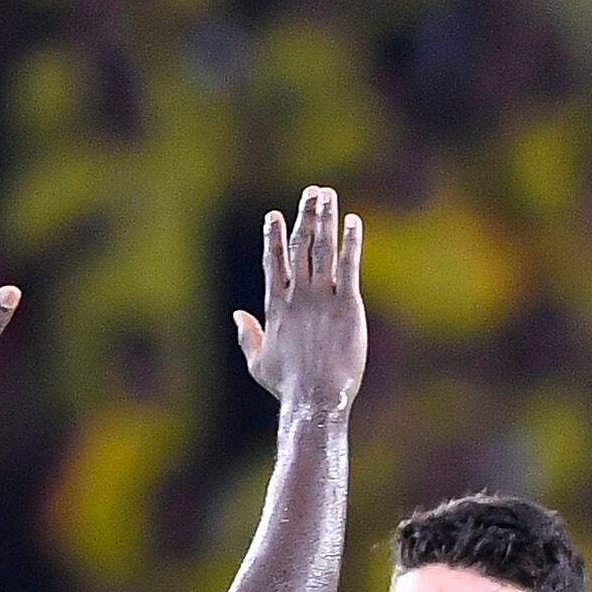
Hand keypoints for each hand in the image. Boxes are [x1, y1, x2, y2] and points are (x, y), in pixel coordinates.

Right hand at [236, 185, 366, 413]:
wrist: (315, 399)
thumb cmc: (288, 387)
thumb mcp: (258, 361)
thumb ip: (247, 335)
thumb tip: (237, 315)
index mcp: (275, 305)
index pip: (274, 261)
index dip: (274, 236)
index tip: (274, 215)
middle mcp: (297, 295)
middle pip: (300, 245)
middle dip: (306, 215)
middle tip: (312, 192)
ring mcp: (322, 298)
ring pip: (322, 249)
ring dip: (325, 219)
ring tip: (328, 195)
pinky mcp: (347, 305)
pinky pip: (349, 266)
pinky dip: (351, 242)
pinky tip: (354, 222)